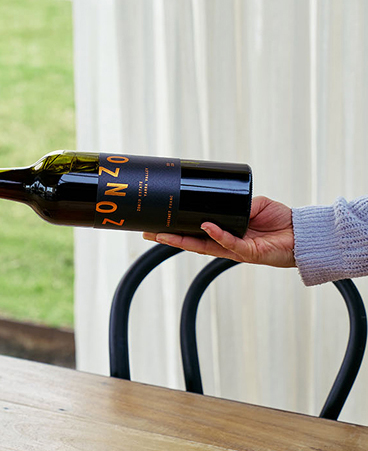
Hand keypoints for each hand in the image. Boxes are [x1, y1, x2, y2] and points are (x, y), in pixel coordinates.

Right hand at [142, 196, 295, 267]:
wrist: (302, 234)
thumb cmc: (280, 221)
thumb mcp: (254, 205)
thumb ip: (238, 203)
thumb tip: (221, 197)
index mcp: (224, 233)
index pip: (195, 232)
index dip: (177, 230)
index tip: (158, 224)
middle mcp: (225, 243)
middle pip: (191, 241)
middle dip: (169, 237)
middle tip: (149, 232)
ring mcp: (234, 250)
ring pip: (203, 246)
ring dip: (183, 240)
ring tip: (163, 234)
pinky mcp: (248, 252)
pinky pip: (229, 242)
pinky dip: (217, 234)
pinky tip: (206, 226)